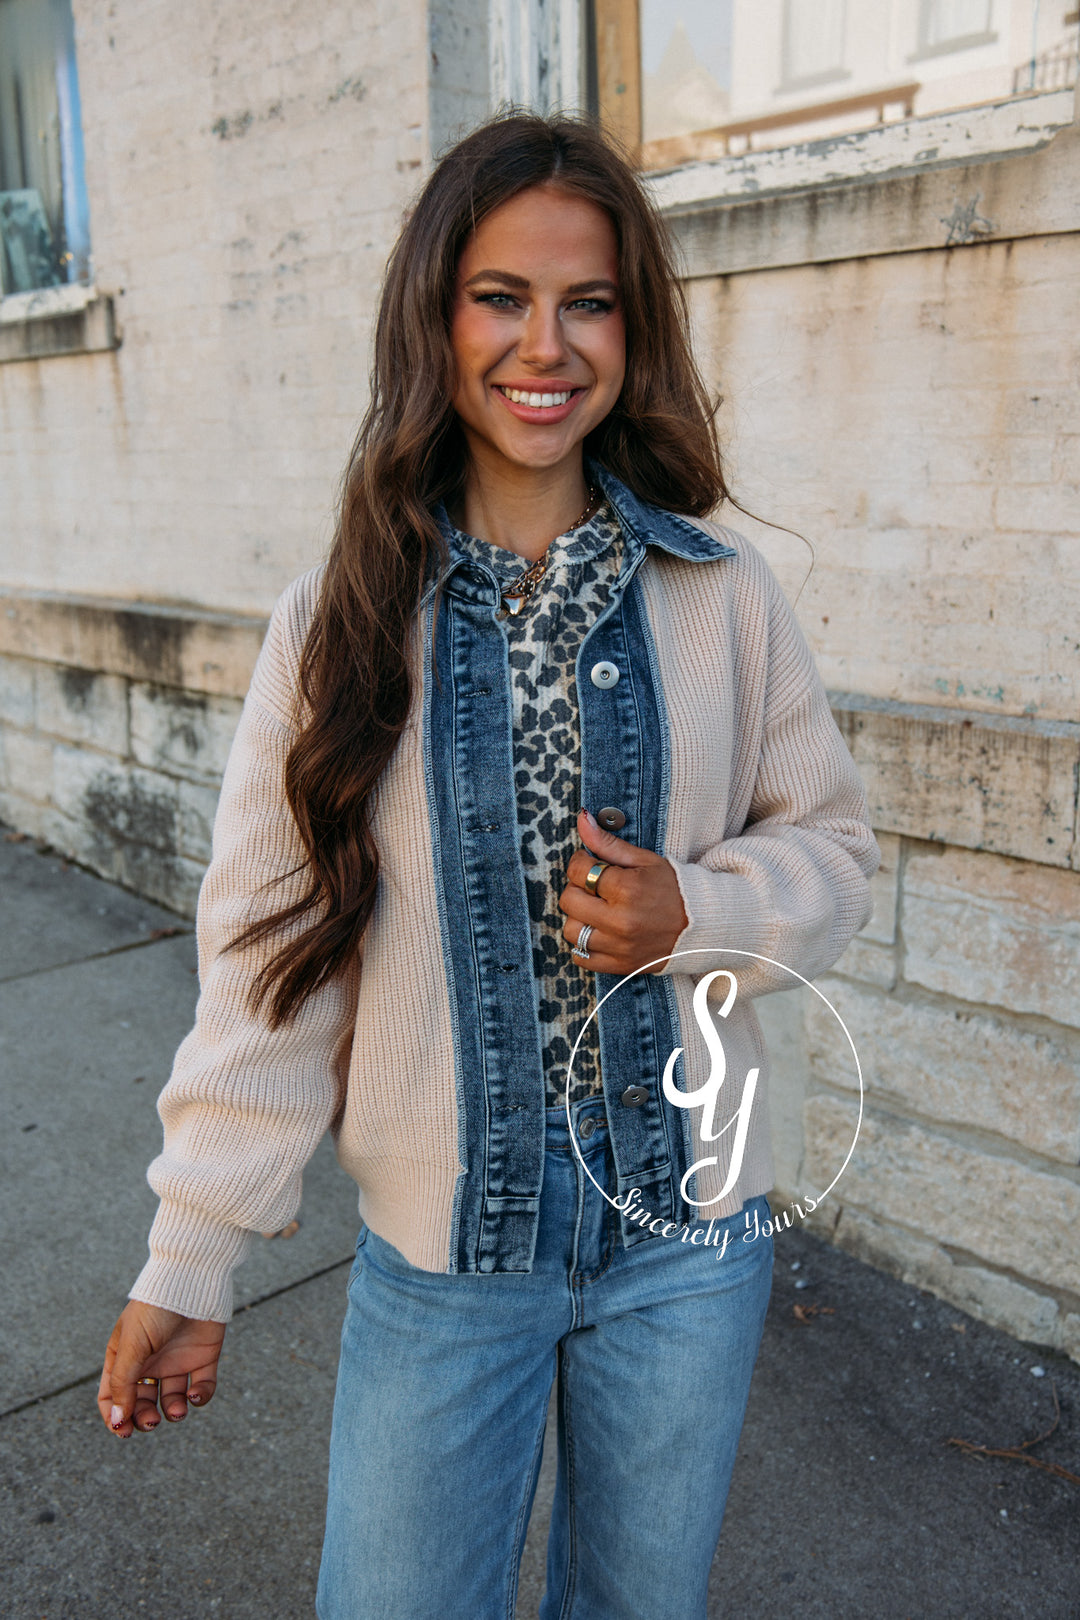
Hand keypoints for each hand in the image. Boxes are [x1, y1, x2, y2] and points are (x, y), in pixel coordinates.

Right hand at [97, 1300, 226, 1437]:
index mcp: (124, 1356)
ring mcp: (177, 1360)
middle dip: (144, 1418)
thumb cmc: (156, 1308)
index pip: (112, 1395)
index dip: (114, 1416)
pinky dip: (200, 1398)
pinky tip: (196, 1395)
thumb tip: (117, 1420)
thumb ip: (123, 1383)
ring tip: (177, 1410)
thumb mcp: (132, 1346)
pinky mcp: (203, 1358)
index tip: (122, 1430)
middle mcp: (150, 1362)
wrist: (194, 1279)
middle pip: (142, 1402)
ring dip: (173, 1411)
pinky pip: (202, 1388)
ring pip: (172, 1400)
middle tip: (151, 1422)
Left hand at [558, 808, 688, 977]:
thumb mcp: (645, 860)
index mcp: (628, 889)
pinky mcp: (621, 966)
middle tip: (595, 886)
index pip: (578, 871)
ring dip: (579, 918)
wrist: (704, 924)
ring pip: (571, 930)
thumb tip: (581, 818)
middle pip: (569, 900)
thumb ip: (609, 842)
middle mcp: (621, 920)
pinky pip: (582, 958)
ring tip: (597, 910)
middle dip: (578, 888)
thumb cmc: (673, 887)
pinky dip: (584, 946)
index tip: (591, 863)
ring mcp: (620, 946)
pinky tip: (598, 932)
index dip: (580, 863)